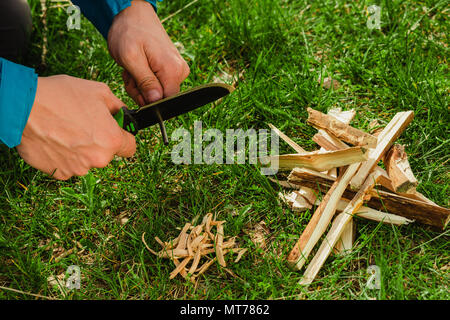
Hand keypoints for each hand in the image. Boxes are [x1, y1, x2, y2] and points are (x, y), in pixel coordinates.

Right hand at [16, 75, 135, 179]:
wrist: (22, 107)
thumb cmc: (60, 96)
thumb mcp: (99, 91)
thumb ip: (118, 106)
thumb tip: (124, 114)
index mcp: (112, 140)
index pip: (131, 147)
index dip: (124, 137)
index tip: (116, 132)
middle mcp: (98, 159)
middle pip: (107, 154)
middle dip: (100, 142)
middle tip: (83, 124)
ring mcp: (78, 168)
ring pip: (87, 160)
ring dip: (81, 149)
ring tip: (65, 130)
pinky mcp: (59, 173)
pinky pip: (68, 165)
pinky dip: (64, 155)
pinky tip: (55, 139)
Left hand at [107, 0, 189, 105]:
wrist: (132, 13)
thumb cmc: (129, 32)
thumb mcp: (131, 58)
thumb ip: (145, 82)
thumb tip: (156, 102)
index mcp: (173, 70)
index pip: (166, 101)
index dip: (148, 101)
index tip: (134, 86)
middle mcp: (180, 72)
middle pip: (160, 98)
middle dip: (140, 91)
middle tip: (129, 74)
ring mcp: (178, 70)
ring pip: (157, 93)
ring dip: (139, 85)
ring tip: (132, 68)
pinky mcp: (172, 69)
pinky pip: (157, 85)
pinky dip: (143, 80)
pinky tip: (137, 68)